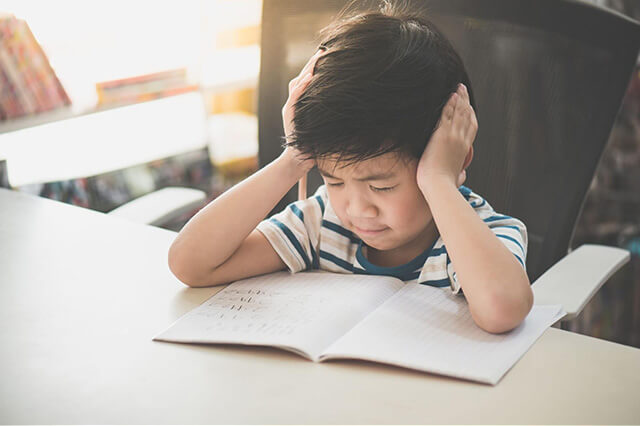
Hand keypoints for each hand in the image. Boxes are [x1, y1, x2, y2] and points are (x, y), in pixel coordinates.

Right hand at [280, 49, 325, 174]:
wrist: (300, 160)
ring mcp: (290, 109)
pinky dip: (301, 87)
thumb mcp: (322, 125)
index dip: (315, 68)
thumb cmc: (314, 145)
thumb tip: (346, 104)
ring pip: (296, 84)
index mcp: (301, 104)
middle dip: (312, 64)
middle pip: (301, 77)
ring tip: (318, 59)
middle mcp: (293, 104)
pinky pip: (294, 97)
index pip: (306, 80)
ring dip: (307, 70)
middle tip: (324, 51)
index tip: (328, 57)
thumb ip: (327, 113)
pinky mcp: (289, 116)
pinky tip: (309, 78)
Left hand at [417, 83, 476, 190]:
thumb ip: (460, 174)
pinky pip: (447, 114)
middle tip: (464, 90)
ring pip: (459, 112)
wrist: (439, 185)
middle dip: (465, 101)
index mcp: (465, 149)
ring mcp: (453, 136)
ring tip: (458, 88)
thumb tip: (461, 175)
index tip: (469, 106)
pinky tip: (451, 95)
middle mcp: (462, 140)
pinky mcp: (442, 134)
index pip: (471, 128)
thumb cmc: (444, 185)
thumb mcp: (457, 178)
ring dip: (459, 98)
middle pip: (467, 115)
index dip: (471, 115)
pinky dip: (450, 104)